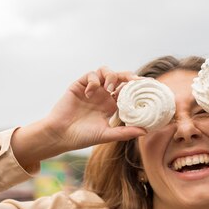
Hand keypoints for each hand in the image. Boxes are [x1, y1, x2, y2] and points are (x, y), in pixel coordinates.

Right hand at [12, 67, 146, 166]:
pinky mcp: (79, 85)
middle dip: (128, 76)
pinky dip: (93, 81)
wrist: (60, 135)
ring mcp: (92, 89)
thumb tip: (146, 131)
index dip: (137, 87)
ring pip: (106, 71)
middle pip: (119, 77)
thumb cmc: (82, 137)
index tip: (148, 87)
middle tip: (135, 80)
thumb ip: (125, 132)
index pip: (127, 91)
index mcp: (112, 105)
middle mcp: (103, 95)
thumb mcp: (106, 135)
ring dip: (111, 76)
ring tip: (109, 89)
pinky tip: (90, 93)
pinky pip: (91, 75)